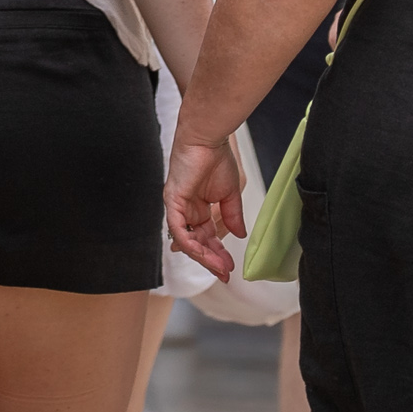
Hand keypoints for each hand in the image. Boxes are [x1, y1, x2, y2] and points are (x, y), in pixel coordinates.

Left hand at [164, 133, 247, 278]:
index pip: (207, 238)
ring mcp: (177, 207)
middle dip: (212, 260)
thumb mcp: (230, 194)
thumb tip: (240, 235)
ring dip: (204, 256)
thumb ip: (233, 216)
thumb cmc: (218, 158)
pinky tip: (204, 254)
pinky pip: (178, 229)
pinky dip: (190, 243)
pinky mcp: (172, 202)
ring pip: (187, 241)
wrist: (208, 138)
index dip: (218, 254)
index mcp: (198, 208)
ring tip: (220, 267)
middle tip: (226, 273)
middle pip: (197, 243)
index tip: (230, 268)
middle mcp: (186, 211)